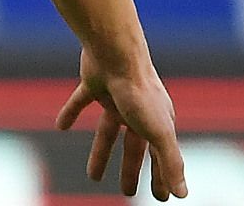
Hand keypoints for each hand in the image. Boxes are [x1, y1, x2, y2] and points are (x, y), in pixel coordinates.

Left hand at [55, 48, 186, 199]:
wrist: (115, 53)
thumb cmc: (140, 92)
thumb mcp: (159, 132)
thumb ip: (171, 162)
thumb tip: (182, 194)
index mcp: (158, 121)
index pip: (160, 157)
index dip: (160, 177)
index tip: (159, 197)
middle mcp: (139, 110)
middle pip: (134, 147)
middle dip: (131, 170)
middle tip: (127, 192)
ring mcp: (116, 97)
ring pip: (107, 131)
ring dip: (101, 153)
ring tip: (93, 177)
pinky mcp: (94, 84)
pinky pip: (80, 102)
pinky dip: (70, 113)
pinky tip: (61, 126)